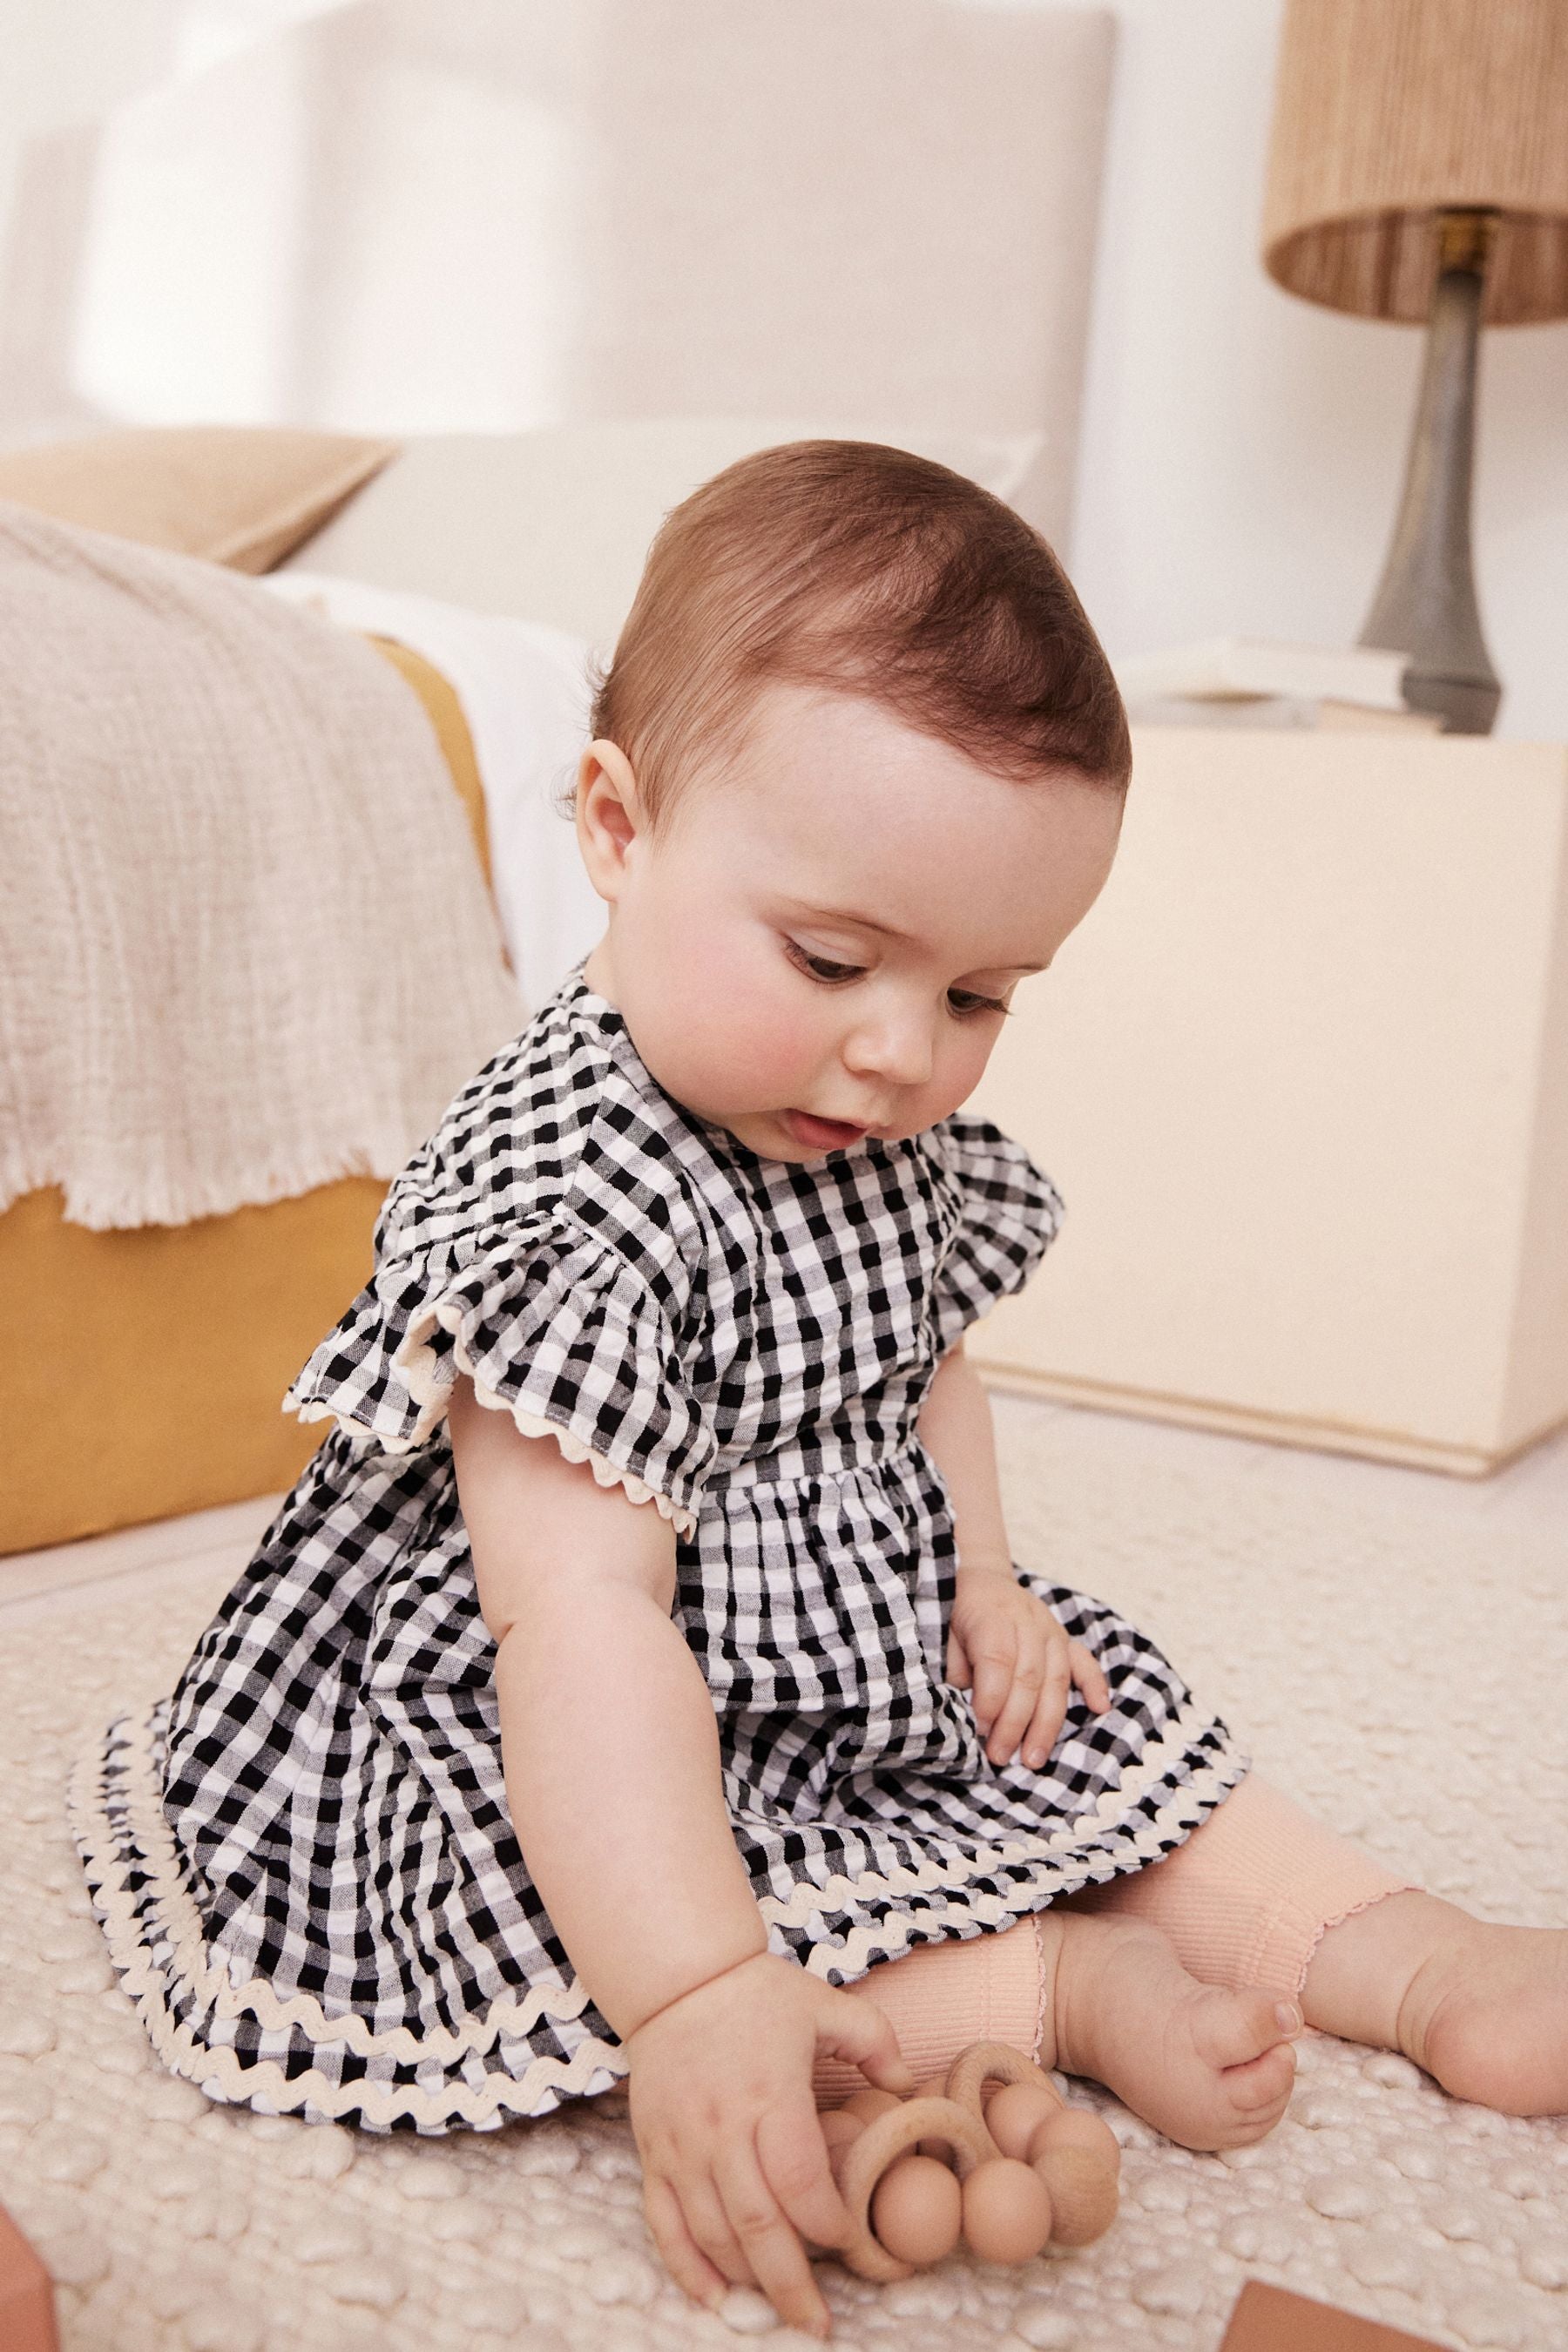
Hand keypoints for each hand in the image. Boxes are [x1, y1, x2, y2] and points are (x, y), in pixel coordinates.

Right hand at [627, 1950, 913, 2336]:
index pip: (799, 2178)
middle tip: (818, 2326)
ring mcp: (683, 2144)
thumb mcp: (827, 2005)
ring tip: (779, 2312)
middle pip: (756, 2224)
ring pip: (712, 2234)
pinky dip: (688, 2268)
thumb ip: (876, 2044)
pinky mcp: (654, 2153)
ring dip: (746, 2280)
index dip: (828, 2221)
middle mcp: (722, 2126)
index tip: (852, 2241)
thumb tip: (911, 2089)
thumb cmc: (760, 1995)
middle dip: (790, 2284)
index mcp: (770, 2091)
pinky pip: (665, 2225)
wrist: (678, 1979)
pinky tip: (716, 2299)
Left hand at [946, 1564, 1110, 1769]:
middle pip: (1029, 1678)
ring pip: (1056, 1680)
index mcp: (993, 1614)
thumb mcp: (941, 1629)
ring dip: (1046, 1724)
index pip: (998, 1662)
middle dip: (1015, 1724)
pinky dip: (1094, 1685)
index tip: (980, 1730)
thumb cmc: (954, 1609)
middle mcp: (1028, 1621)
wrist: (978, 1575)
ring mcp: (1050, 1630)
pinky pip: (1083, 1662)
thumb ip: (954, 1665)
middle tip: (1000, 1756)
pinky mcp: (1063, 1638)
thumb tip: (966, 1705)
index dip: (991, 1700)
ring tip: (1034, 1759)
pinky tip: (1099, 1709)